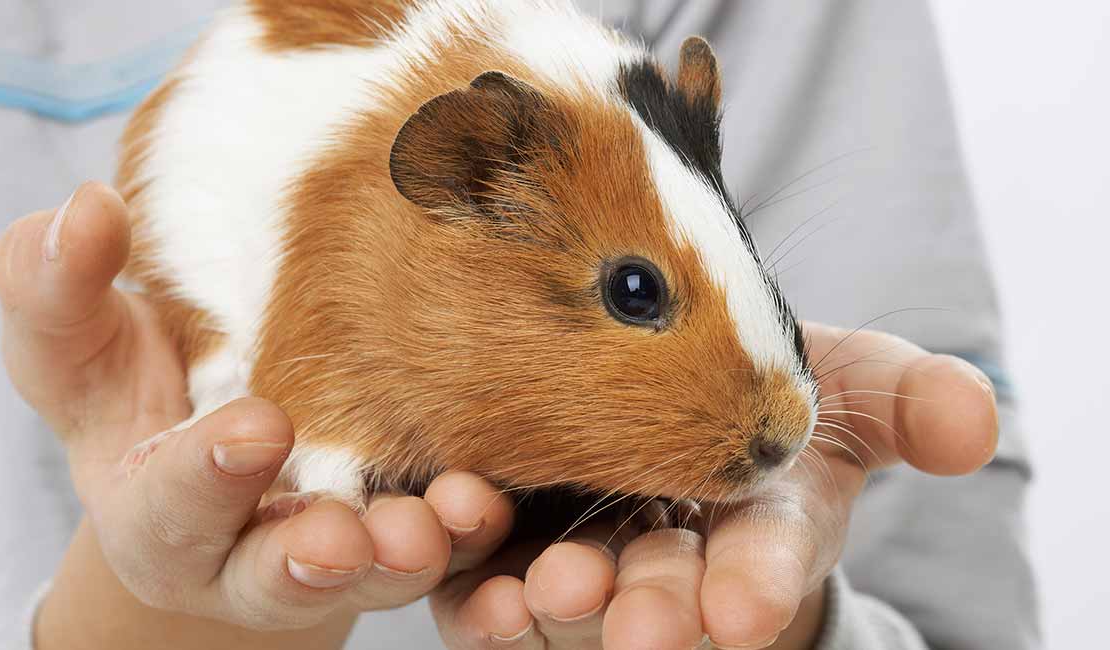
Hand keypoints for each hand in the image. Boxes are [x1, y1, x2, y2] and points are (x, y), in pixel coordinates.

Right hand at [0, 182, 516, 648]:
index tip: (257, 427)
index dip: (206, 477)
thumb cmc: (134, 375)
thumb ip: (58, 285)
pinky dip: (469, 529)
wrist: (219, 419)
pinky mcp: (403, 533)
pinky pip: (445, 548)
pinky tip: (488, 495)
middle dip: (306, 557)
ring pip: (372, 575)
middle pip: (273, 575)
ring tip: (436, 523)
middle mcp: (243, 555)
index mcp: (155, 513)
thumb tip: (86, 205)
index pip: (169, 508)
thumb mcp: (79, 335)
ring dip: (405, 554)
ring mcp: (334, 554)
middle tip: (341, 536)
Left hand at [429, 322, 997, 648]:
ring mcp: (582, 553)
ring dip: (554, 600)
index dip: (758, 586)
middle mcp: (668, 553)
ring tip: (544, 588)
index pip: (767, 561)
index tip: (740, 610)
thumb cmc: (764, 395)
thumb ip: (907, 400)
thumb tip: (976, 424)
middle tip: (637, 617)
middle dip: (652, 608)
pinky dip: (466, 571)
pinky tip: (452, 549)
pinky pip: (478, 570)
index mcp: (756, 524)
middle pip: (660, 590)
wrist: (660, 384)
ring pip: (563, 592)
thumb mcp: (849, 385)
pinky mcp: (501, 540)